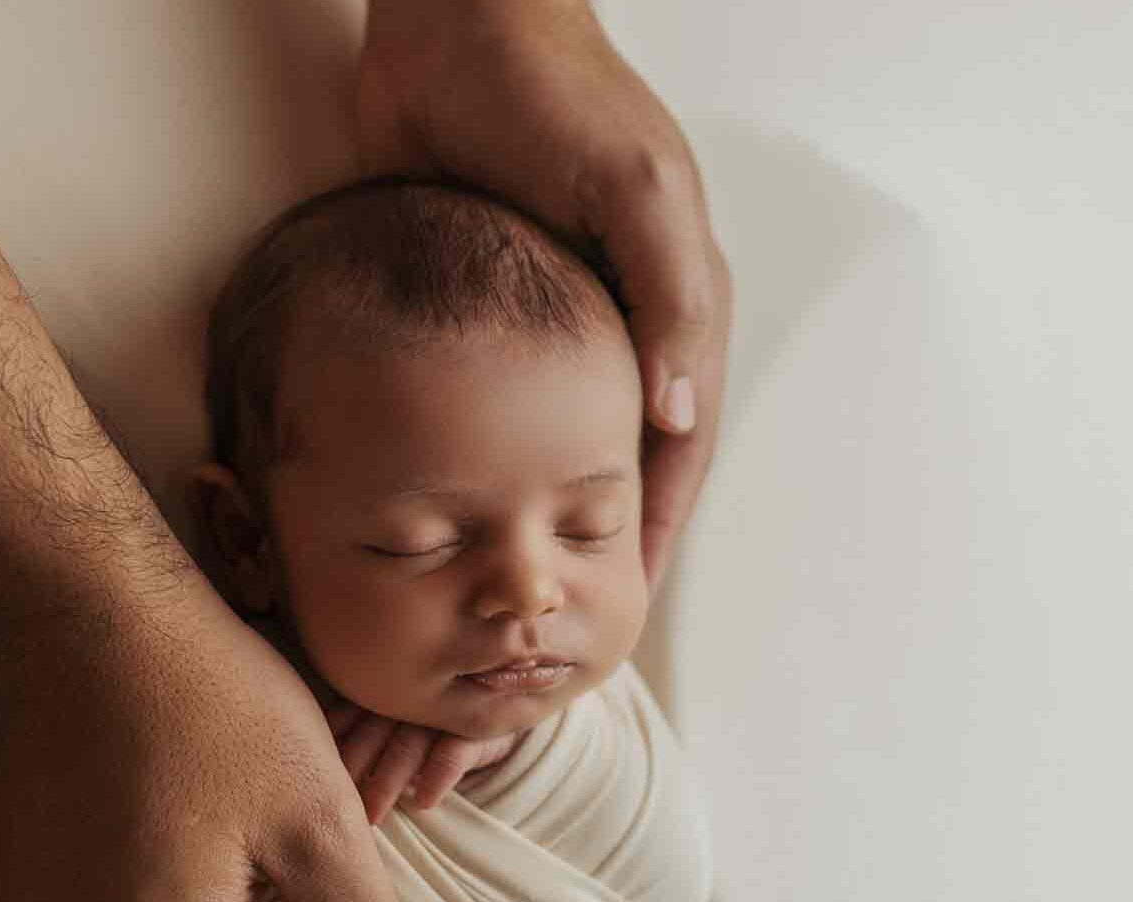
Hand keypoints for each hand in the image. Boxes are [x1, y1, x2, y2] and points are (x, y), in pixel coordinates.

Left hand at [327, 700, 524, 825]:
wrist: (511, 697)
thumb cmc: (437, 714)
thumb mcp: (400, 711)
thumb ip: (361, 722)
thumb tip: (312, 757)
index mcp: (385, 689)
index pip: (348, 715)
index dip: (328, 743)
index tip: (307, 773)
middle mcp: (411, 697)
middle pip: (371, 733)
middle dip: (350, 769)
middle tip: (327, 807)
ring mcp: (444, 711)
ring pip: (407, 746)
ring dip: (388, 782)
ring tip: (370, 817)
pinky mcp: (478, 729)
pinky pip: (455, 752)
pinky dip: (439, 775)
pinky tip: (424, 802)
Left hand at [355, 0, 731, 600]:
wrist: (454, 28)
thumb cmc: (553, 95)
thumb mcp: (635, 189)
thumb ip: (667, 300)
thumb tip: (678, 422)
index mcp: (674, 308)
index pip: (678, 449)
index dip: (654, 528)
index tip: (625, 603)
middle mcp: (622, 330)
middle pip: (626, 463)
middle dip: (605, 539)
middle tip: (570, 613)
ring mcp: (561, 330)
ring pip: (565, 450)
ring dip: (551, 514)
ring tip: (522, 580)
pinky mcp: (496, 322)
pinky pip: (505, 415)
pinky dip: (495, 468)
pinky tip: (470, 510)